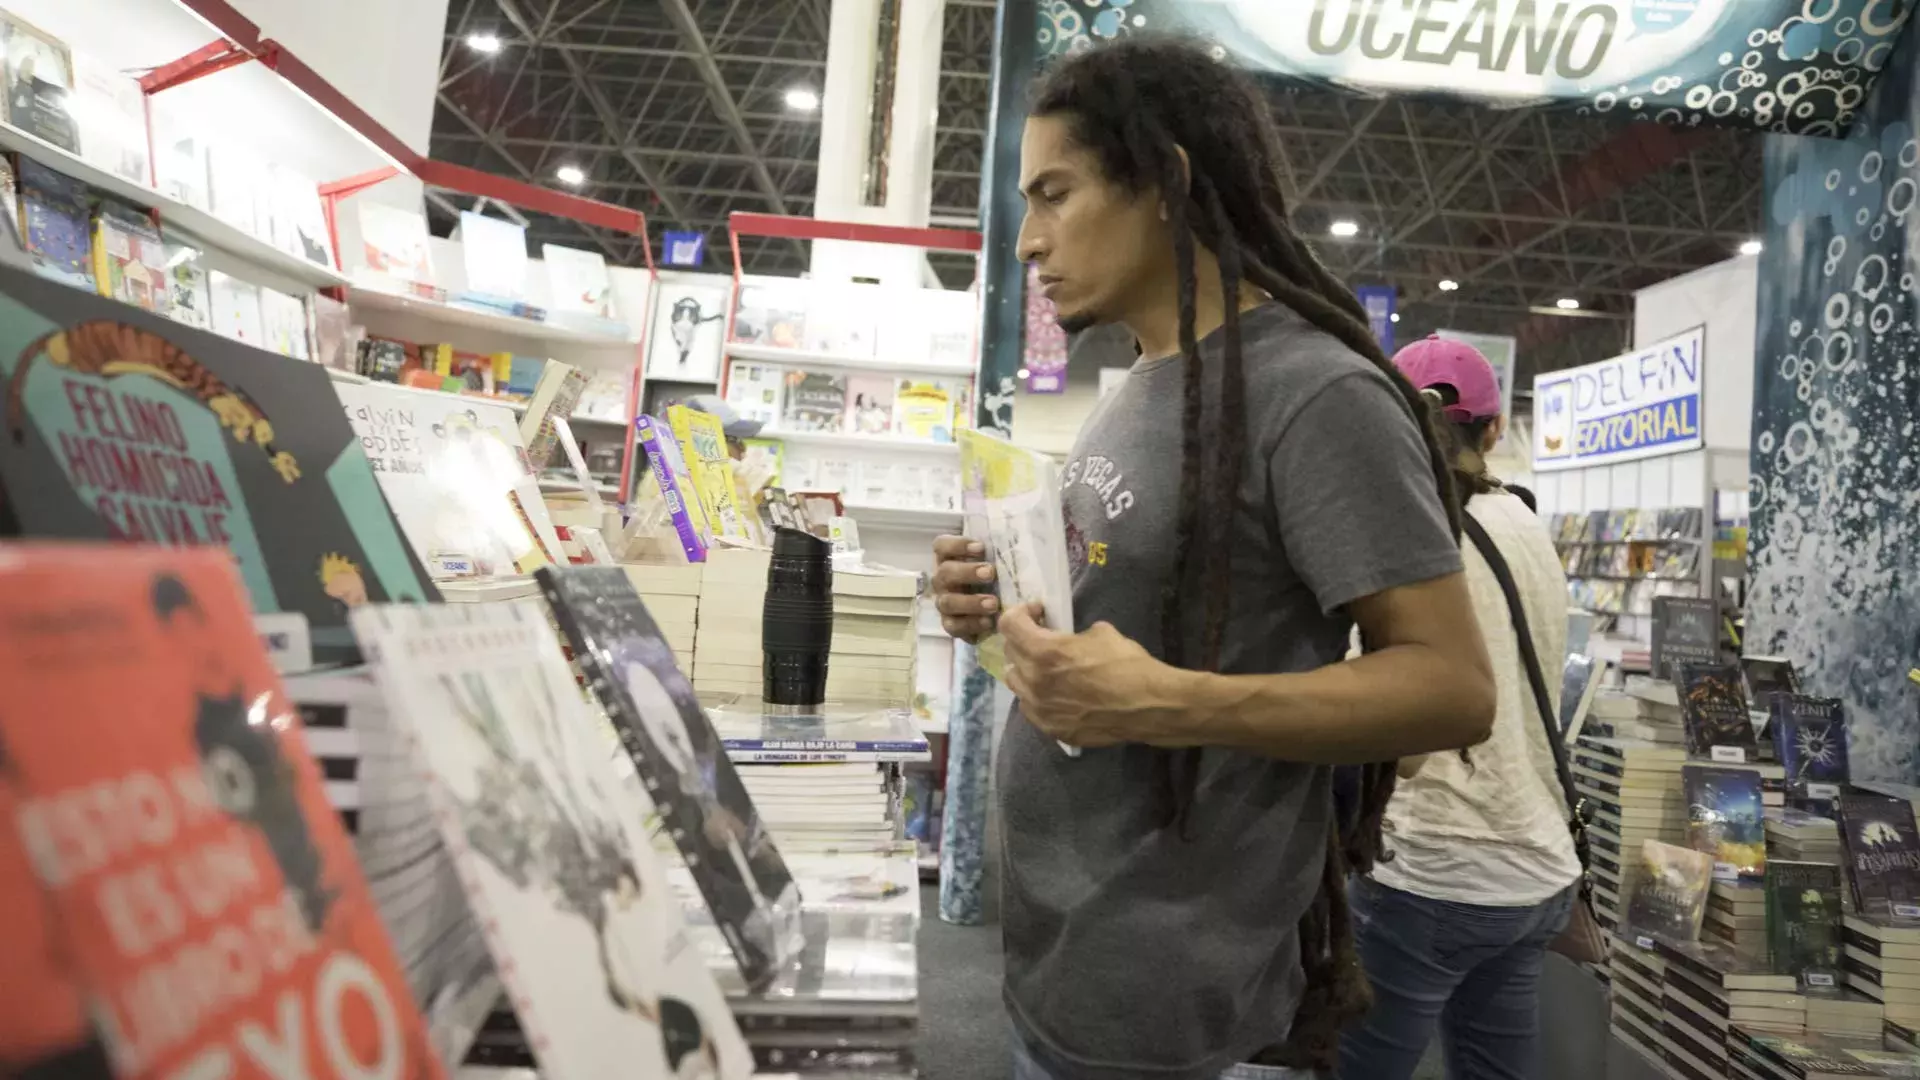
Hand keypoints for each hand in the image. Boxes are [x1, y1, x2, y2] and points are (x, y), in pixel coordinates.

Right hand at [930, 534, 998, 643]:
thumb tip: (1019, 540)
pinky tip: (988, 622)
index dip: (957, 545)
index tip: (981, 547)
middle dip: (967, 572)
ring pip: (948, 601)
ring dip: (970, 602)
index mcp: (948, 559)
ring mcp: (944, 602)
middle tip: (990, 573)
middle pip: (945, 572)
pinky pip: (954, 626)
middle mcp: (942, 580)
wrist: (994, 609)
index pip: (941, 546)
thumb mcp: (996, 562)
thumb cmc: (994, 577)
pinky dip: (971, 624)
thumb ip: (1000, 552)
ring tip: (993, 603)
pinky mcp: (951, 624)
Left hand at [999, 602, 1190, 748]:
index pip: (1009, 625)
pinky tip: (1056, 692)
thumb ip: (1074, 635)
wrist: (1149, 707)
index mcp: (1045, 653)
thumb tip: (1071, 639)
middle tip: (1042, 636)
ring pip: (1016, 682)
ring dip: (1025, 669)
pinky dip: (1037, 695)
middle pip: (1010, 652)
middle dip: (1024, 639)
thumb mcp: (1102, 633)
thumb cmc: (1128, 665)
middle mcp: (1035, 682)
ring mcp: (1041, 709)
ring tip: (1046, 667)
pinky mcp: (1051, 729)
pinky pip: (1030, 707)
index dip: (1020, 613)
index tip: (1037, 613)